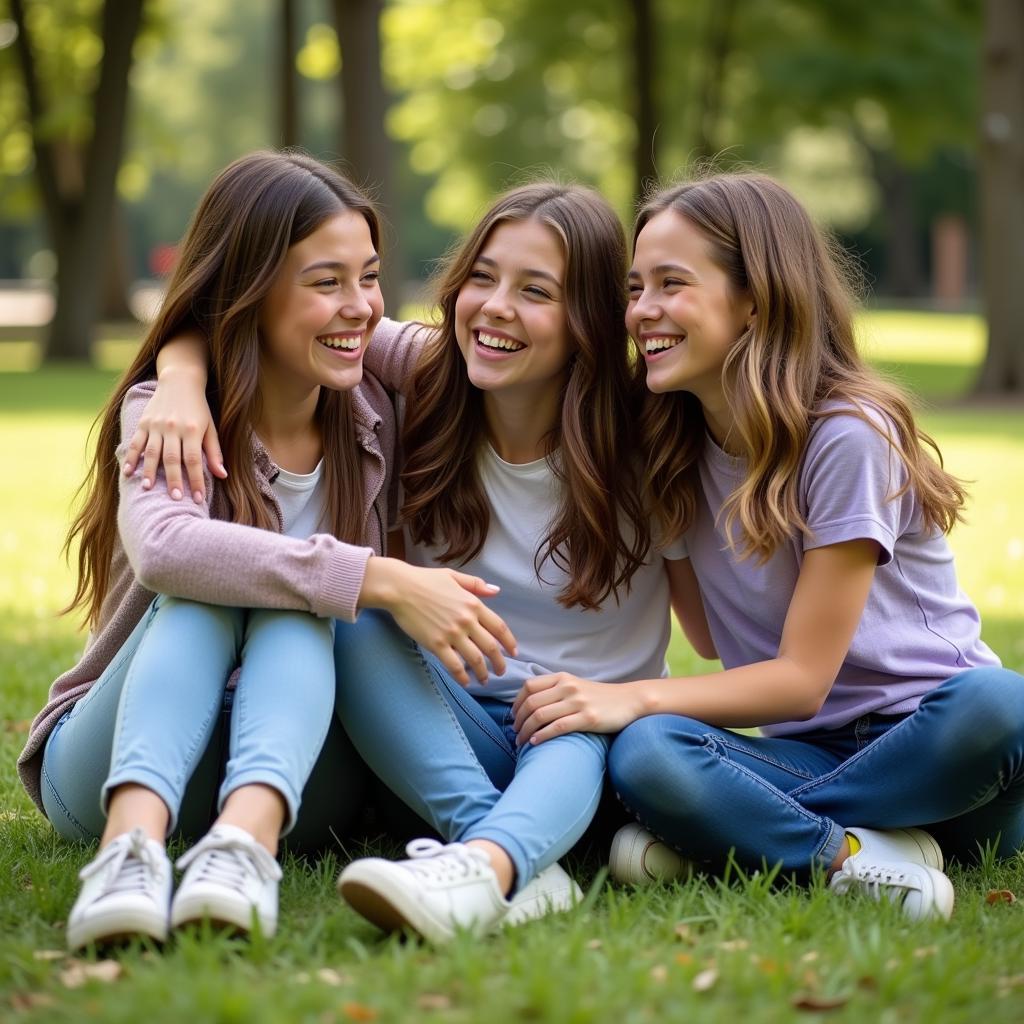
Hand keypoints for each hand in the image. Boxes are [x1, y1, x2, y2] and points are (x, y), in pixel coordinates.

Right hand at [122, 366, 224, 501]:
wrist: (180, 380)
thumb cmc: (199, 409)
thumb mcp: (210, 428)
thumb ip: (214, 452)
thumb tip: (223, 475)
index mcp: (192, 430)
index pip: (193, 460)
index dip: (195, 480)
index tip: (197, 499)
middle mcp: (173, 428)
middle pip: (172, 458)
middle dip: (173, 480)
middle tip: (175, 499)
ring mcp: (156, 425)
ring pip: (151, 451)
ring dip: (149, 471)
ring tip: (147, 488)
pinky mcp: (143, 422)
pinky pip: (136, 442)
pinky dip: (131, 457)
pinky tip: (128, 472)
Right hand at [358, 557, 517, 685]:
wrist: (399, 588)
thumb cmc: (425, 580)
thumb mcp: (454, 576)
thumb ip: (476, 585)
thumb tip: (497, 591)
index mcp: (473, 604)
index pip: (499, 627)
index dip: (509, 642)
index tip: (514, 653)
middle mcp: (466, 620)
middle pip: (491, 647)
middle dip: (499, 663)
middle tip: (501, 672)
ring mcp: (452, 633)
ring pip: (475, 659)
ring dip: (483, 672)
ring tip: (485, 680)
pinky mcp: (436, 644)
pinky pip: (454, 665)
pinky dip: (462, 676)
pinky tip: (466, 682)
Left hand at [512, 673, 643, 745]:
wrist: (630, 700)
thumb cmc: (600, 697)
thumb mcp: (576, 685)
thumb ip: (555, 689)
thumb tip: (530, 703)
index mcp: (562, 678)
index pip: (529, 687)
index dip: (517, 703)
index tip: (514, 717)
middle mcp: (568, 687)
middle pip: (531, 703)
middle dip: (518, 721)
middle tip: (515, 733)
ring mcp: (578, 702)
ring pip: (540, 716)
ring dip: (526, 731)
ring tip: (521, 742)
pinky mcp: (588, 718)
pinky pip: (557, 727)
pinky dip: (542, 736)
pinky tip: (535, 743)